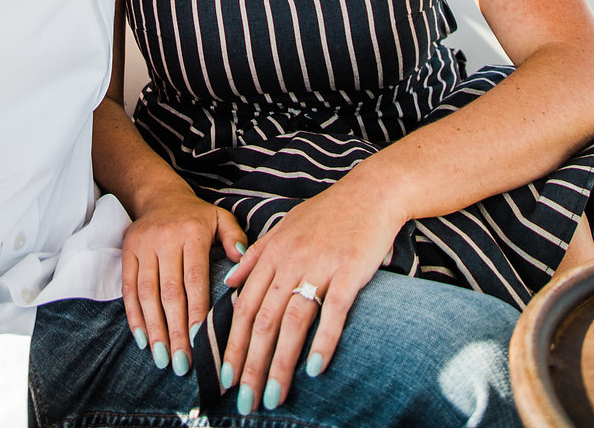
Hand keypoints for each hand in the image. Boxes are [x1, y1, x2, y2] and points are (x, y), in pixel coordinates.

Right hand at [121, 188, 244, 376]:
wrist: (161, 195)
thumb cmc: (196, 216)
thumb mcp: (220, 219)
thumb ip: (235, 237)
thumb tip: (243, 258)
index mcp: (192, 233)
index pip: (194, 278)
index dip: (196, 312)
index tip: (201, 342)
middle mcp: (165, 238)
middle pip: (169, 292)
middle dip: (175, 331)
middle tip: (182, 364)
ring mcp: (144, 245)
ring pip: (147, 293)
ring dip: (154, 329)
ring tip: (163, 359)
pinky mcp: (128, 250)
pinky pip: (128, 287)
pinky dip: (134, 316)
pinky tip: (142, 340)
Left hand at [219, 175, 401, 411]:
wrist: (370, 192)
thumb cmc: (328, 213)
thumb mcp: (285, 226)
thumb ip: (256, 254)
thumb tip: (230, 281)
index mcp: (272, 251)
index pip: (244, 305)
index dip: (232, 342)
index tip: (223, 374)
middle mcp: (290, 260)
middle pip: (263, 319)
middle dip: (250, 364)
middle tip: (243, 400)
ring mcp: (319, 265)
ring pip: (292, 321)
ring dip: (280, 363)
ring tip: (273, 397)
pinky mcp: (348, 271)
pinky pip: (333, 312)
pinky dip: (322, 342)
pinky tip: (313, 369)